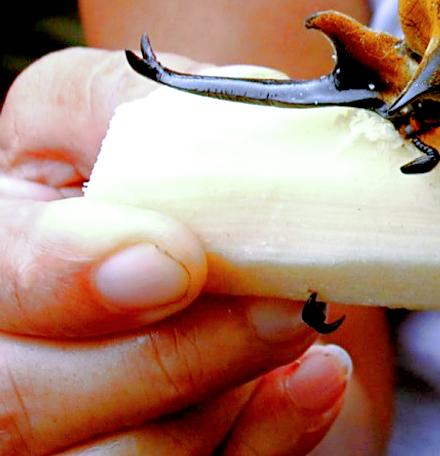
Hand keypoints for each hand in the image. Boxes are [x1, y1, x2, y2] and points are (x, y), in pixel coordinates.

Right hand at [0, 48, 364, 454]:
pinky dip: (267, 438)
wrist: (193, 235)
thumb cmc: (147, 169)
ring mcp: (57, 438)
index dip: (66, 280)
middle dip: (169, 359)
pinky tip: (319, 379)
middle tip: (283, 305)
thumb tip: (196, 132)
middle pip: (24, 407)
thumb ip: (129, 107)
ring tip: (300, 325)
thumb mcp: (113, 112)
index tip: (175, 263)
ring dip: (223, 398)